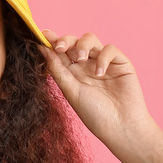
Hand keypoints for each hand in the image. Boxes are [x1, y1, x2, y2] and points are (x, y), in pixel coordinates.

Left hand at [37, 29, 155, 146]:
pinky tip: (100, 73)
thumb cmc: (94, 113)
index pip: (60, 52)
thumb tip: (41, 48)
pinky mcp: (120, 63)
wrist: (121, 127)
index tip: (44, 35)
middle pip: (74, 42)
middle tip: (60, 47)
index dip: (52, 42)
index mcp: (72, 73)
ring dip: (82, 45)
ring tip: (80, 58)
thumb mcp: (70, 91)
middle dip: (66, 40)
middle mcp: (86, 66)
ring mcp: (103, 63)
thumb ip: (57, 69)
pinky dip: (102, 57)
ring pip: (90, 39)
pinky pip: (109, 49)